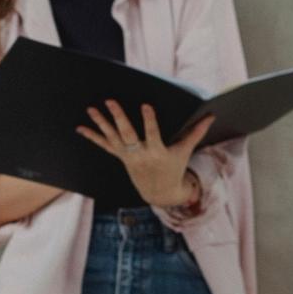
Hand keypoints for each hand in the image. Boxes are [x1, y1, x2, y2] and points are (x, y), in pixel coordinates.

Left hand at [79, 102, 212, 208]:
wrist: (159, 192)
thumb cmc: (174, 169)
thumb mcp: (185, 151)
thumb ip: (196, 133)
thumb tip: (211, 116)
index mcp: (157, 152)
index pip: (152, 133)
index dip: (149, 120)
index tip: (145, 105)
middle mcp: (139, 154)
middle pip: (127, 133)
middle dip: (118, 117)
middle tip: (110, 101)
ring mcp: (127, 157)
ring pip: (112, 138)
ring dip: (100, 123)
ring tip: (91, 108)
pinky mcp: (121, 157)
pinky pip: (104, 146)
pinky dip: (92, 137)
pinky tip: (80, 128)